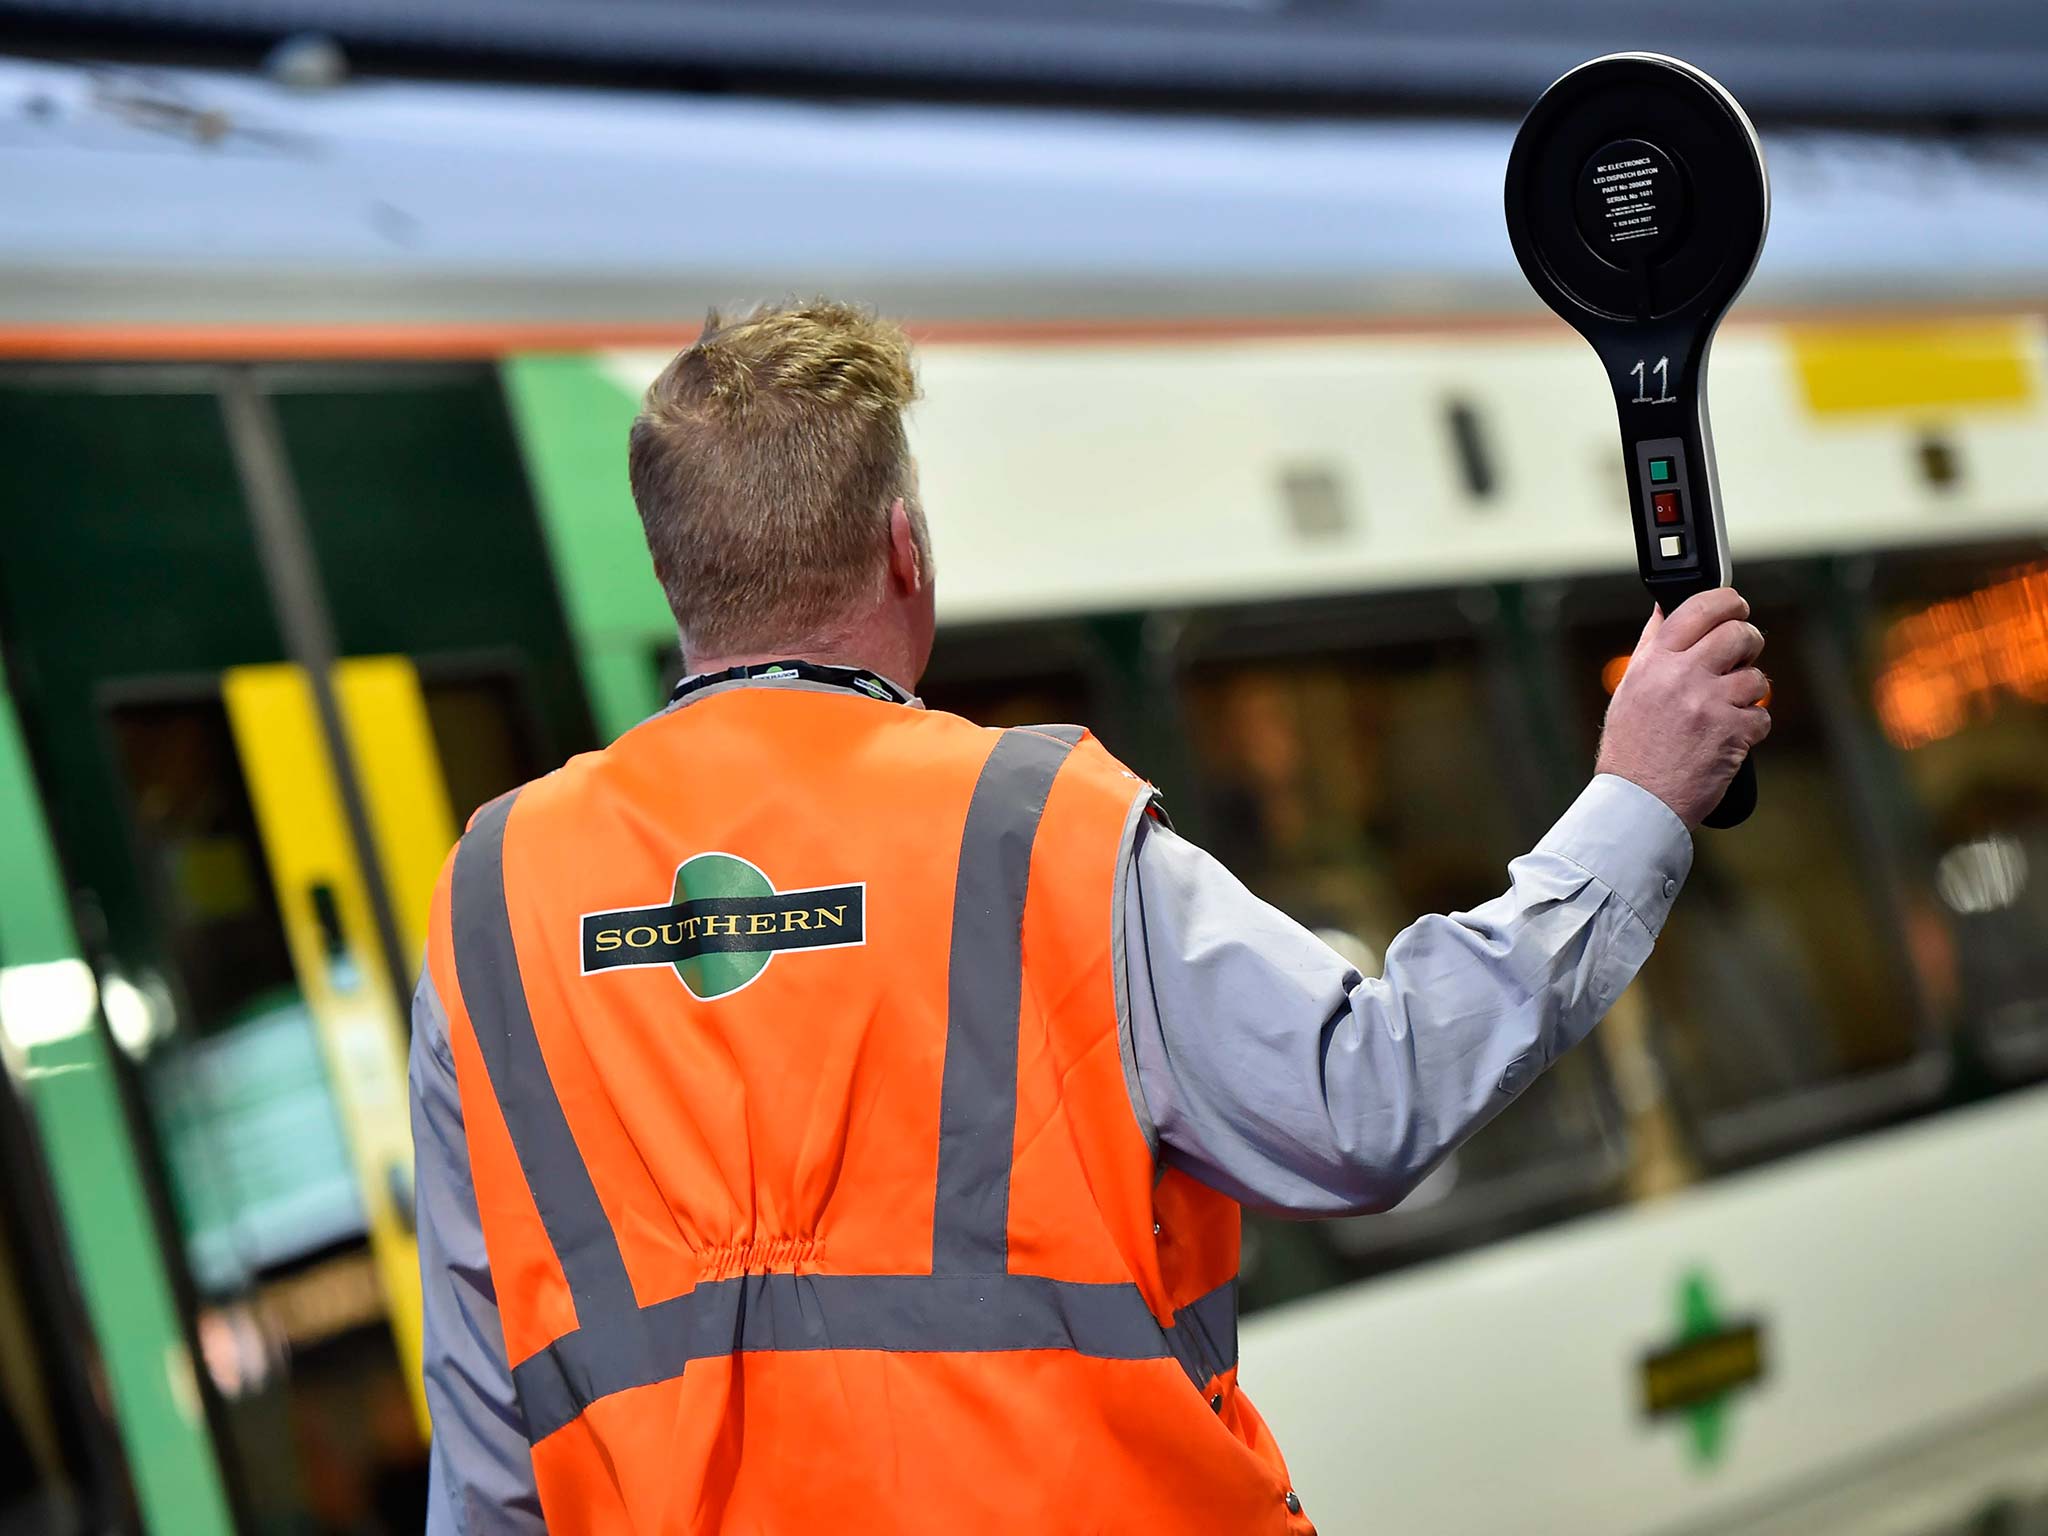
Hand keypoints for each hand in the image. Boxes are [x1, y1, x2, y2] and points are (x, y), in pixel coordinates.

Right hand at [1595, 588, 1770, 828]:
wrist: (1637, 801)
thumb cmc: (1630, 750)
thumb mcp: (1629, 691)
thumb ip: (1650, 647)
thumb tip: (1664, 609)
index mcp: (1655, 662)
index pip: (1699, 608)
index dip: (1727, 601)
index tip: (1735, 606)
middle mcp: (1682, 677)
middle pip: (1738, 634)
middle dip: (1748, 642)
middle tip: (1742, 655)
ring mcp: (1710, 704)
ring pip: (1755, 677)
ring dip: (1748, 692)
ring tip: (1726, 709)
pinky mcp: (1733, 733)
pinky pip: (1762, 716)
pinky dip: (1750, 727)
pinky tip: (1728, 737)